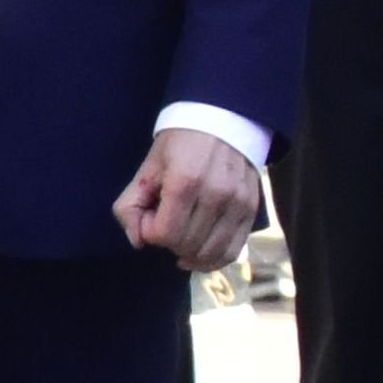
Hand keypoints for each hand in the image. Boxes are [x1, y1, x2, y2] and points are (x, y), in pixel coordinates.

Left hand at [116, 130, 265, 267]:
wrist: (222, 122)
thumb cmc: (179, 146)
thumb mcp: (146, 170)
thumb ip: (130, 208)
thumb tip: (139, 242)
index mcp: (186, 182)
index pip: (165, 234)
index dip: (150, 233)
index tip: (151, 217)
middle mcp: (217, 194)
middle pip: (187, 245)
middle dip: (169, 242)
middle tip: (167, 223)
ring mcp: (238, 203)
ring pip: (211, 253)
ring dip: (190, 254)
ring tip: (183, 239)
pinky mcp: (252, 209)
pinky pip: (234, 250)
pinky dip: (214, 259)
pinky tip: (201, 254)